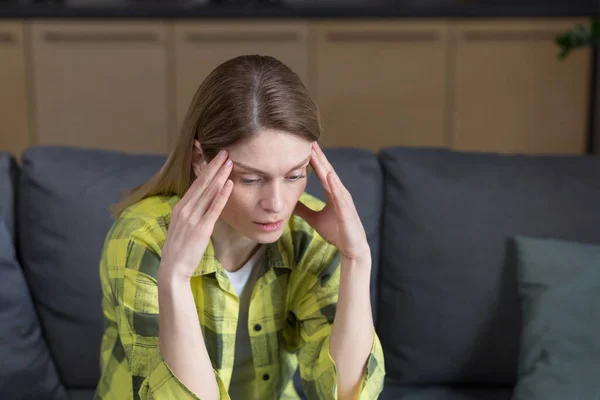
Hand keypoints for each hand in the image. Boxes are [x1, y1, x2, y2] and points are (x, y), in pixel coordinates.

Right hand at [158, 148, 232, 281]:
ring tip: (230, 162)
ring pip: (208, 192)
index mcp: (180, 207)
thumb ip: (191, 214)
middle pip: (202, 183)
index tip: (216, 158)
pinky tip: (229, 185)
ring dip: (220, 176)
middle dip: (214, 166)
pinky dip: (222, 195)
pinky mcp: (201, 229)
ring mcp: (192, 218)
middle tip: (225, 152)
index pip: (195, 184)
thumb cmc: (179, 249)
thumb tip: (202, 204)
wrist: (172, 269)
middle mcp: (184, 209)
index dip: (207, 169)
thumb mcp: (182, 226)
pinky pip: (213, 208)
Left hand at [293, 142, 369, 263]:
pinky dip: (333, 184)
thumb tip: (290, 203)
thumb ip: (304, 210)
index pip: (321, 172)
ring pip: (332, 179)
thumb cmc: (337, 232)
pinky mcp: (345, 211)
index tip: (304, 145)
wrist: (352, 248)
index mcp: (333, 193)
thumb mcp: (315, 219)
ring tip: (316, 151)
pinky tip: (327, 175)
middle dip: (318, 155)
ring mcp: (344, 200)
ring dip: (324, 165)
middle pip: (327, 170)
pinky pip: (339, 196)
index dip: (313, 159)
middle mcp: (339, 193)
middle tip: (309, 139)